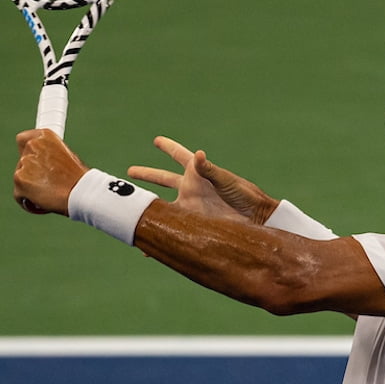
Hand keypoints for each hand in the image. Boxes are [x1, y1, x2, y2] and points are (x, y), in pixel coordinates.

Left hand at [13, 128, 88, 214]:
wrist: (81, 191)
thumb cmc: (78, 177)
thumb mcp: (67, 157)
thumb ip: (49, 155)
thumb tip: (41, 161)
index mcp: (45, 136)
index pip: (22, 139)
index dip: (27, 152)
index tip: (33, 160)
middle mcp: (32, 145)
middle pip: (22, 161)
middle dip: (31, 173)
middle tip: (48, 183)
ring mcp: (24, 162)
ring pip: (21, 178)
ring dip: (30, 187)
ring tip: (49, 193)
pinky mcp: (19, 179)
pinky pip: (19, 194)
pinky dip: (28, 200)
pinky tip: (43, 202)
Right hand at [128, 136, 278, 223]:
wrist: (254, 219)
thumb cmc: (245, 195)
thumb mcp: (226, 181)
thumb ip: (210, 169)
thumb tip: (199, 154)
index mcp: (199, 173)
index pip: (180, 156)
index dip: (169, 147)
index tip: (157, 140)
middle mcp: (191, 188)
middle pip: (164, 178)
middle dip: (148, 174)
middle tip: (130, 171)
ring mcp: (190, 205)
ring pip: (163, 203)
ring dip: (148, 204)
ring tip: (131, 205)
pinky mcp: (192, 222)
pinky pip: (172, 227)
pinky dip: (160, 234)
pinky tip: (147, 243)